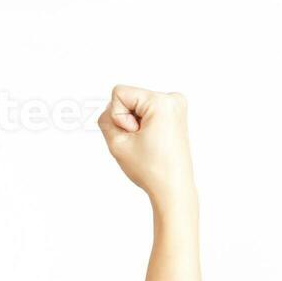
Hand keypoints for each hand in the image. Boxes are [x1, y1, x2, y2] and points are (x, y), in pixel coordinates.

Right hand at [96, 85, 194, 204]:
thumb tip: (111, 109)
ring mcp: (176, 105)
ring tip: (147, 143)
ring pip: (136, 106)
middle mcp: (173, 98)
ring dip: (135, 124)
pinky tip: (152, 141)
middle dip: (127, 120)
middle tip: (141, 142)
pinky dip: (143, 125)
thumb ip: (105, 119)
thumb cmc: (151, 169)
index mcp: (161, 101)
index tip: (134, 135)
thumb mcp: (116, 143)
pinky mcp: (175, 114)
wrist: (173, 188)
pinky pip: (146, 112)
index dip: (118, 117)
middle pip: (129, 98)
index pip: (119, 93)